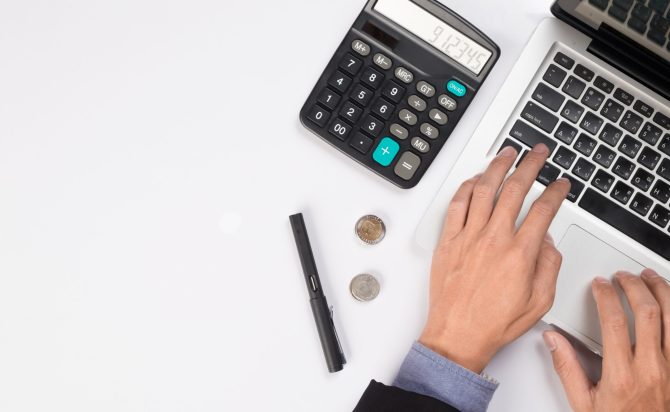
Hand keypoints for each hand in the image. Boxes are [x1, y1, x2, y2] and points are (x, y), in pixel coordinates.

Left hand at [419, 144, 570, 372]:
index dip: (556, 192)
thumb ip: (548, 266)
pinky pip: (456, 205)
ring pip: (483, 190)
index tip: (561, 184)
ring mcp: (468, 237)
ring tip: (507, 153)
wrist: (458, 335)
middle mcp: (493, 239)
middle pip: (514, 189)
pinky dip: (466, 187)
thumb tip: (547, 241)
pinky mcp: (448, 241)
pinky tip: (474, 179)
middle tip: (537, 153)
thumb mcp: (539, 301)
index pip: (543, 210)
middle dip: (530, 165)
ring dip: (497, 167)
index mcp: (520, 253)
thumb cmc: (493, 323)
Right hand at [544, 270, 669, 410]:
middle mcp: (651, 368)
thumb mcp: (583, 403)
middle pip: (648, 312)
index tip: (599, 285)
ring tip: (650, 278)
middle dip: (635, 286)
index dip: (605, 295)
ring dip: (663, 292)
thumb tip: (553, 340)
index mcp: (622, 374)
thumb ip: (567, 367)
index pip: (614, 321)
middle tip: (623, 277)